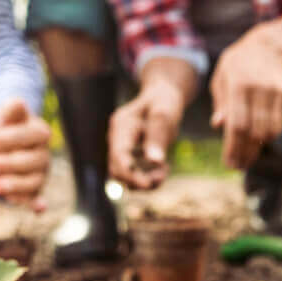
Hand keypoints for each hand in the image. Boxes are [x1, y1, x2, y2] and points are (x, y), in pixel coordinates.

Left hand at [0, 99, 50, 210]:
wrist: (7, 143)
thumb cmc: (5, 128)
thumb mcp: (4, 115)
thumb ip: (10, 110)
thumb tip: (18, 103)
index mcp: (39, 132)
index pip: (23, 136)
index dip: (1, 141)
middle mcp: (43, 154)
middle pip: (30, 161)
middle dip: (6, 165)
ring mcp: (40, 173)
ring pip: (33, 182)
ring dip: (16, 185)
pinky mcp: (34, 190)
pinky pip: (36, 197)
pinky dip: (38, 203)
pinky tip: (38, 209)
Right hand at [108, 59, 194, 189]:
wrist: (161, 95)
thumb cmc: (163, 102)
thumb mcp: (164, 115)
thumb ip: (158, 137)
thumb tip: (155, 161)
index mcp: (121, 125)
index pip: (119, 156)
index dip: (131, 174)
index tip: (149, 184)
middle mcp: (116, 138)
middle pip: (117, 170)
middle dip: (138, 180)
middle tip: (162, 177)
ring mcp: (120, 147)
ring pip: (124, 175)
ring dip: (143, 180)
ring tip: (165, 171)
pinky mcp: (127, 154)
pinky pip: (132, 173)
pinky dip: (147, 176)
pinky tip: (163, 168)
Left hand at [210, 27, 281, 169]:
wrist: (267, 46)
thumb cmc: (237, 65)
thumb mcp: (221, 78)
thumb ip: (221, 103)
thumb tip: (219, 126)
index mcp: (238, 84)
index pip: (237, 124)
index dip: (234, 147)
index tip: (229, 163)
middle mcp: (259, 88)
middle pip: (254, 131)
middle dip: (246, 153)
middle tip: (238, 166)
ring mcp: (276, 92)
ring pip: (270, 131)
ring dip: (258, 148)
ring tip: (248, 157)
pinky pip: (280, 124)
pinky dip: (269, 136)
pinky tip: (259, 141)